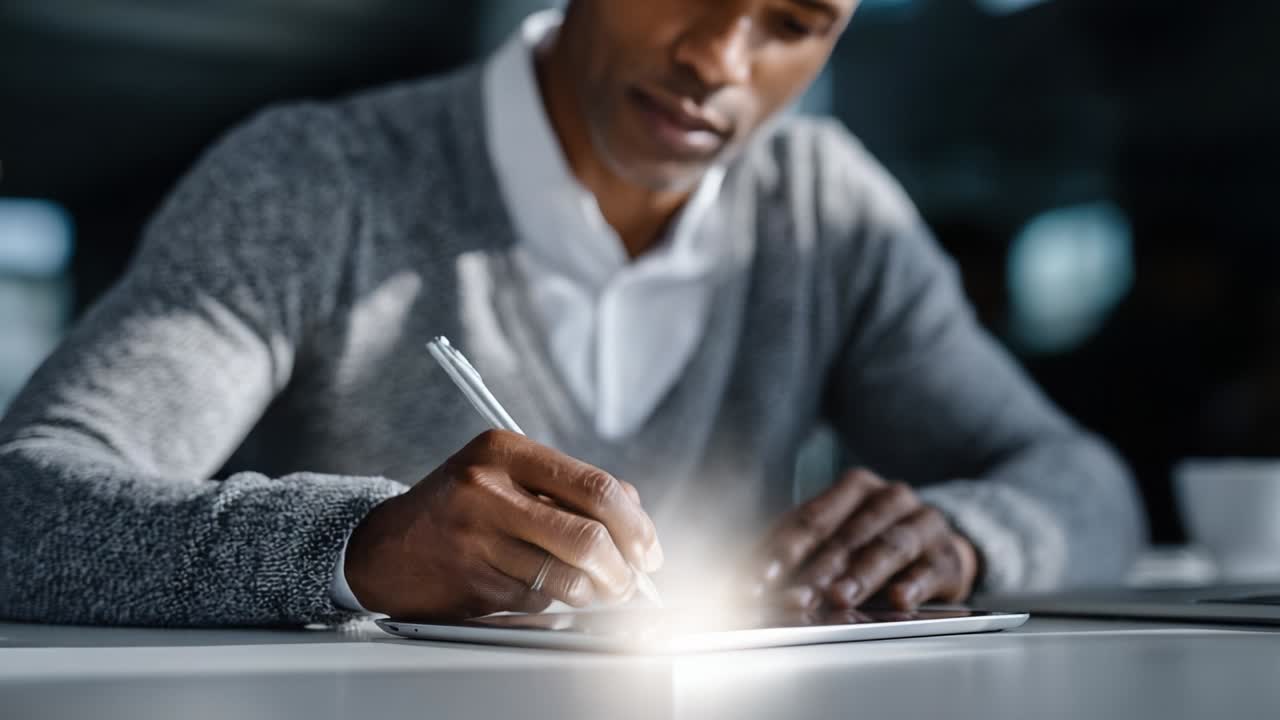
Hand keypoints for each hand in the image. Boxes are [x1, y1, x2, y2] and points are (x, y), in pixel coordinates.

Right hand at [344, 430, 663, 618]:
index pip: (594, 487)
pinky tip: (552, 596)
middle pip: (587, 538)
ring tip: (599, 591)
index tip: (648, 549)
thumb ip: (570, 486)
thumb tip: (635, 517)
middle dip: (622, 569)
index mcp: (505, 451)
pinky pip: (537, 602)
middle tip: (631, 581)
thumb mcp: (508, 473)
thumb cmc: (460, 506)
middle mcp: (487, 491)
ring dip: (596, 594)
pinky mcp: (470, 583)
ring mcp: (476, 539)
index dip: (635, 525)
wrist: (386, 545)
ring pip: (566, 578)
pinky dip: (558, 607)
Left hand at [749, 469, 977, 610]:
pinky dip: (913, 585)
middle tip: (796, 595)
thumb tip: (750, 579)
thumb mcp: (836, 536)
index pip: (811, 517)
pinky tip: (898, 599)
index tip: (760, 578)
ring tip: (839, 596)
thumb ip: (798, 551)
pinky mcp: (948, 556)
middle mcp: (890, 497)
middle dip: (817, 569)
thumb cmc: (872, 542)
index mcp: (855, 487)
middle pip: (847, 534)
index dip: (782, 550)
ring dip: (860, 574)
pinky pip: (930, 570)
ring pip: (888, 547)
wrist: (939, 547)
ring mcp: (924, 523)